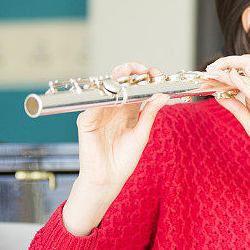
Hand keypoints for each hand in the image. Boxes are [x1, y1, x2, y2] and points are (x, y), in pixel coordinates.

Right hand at [63, 62, 169, 235]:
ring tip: (132, 76)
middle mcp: (113, 107)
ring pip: (106, 88)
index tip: (156, 74)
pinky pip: (94, 104)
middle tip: (143, 70)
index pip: (136, 87)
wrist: (108, 178)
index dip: (145, 79)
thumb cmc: (124, 159)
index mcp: (128, 110)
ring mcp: (99, 112)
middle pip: (120, 82)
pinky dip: (104, 97)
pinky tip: (115, 94)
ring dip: (119, 79)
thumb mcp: (141, 134)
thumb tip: (162, 95)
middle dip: (131, 72)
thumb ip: (149, 114)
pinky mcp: (86, 120)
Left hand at [205, 55, 249, 180]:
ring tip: (213, 72)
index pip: (245, 74)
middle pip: (248, 68)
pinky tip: (233, 80)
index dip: (226, 70)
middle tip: (209, 69)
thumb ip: (237, 109)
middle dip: (227, 63)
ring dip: (230, 73)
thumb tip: (220, 95)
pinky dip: (244, 86)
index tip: (208, 73)